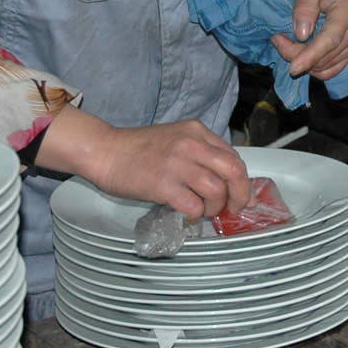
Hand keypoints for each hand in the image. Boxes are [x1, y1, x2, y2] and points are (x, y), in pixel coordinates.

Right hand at [35, 106, 249, 219]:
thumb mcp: (175, 139)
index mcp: (196, 132)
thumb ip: (200, 154)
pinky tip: (187, 215)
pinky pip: (194, 207)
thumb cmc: (137, 149)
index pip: (233, 157)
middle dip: (241, 195)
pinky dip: (196, 216)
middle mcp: (191, 144)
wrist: (105, 151)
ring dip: (215, 208)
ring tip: (204, 212)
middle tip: (235, 209)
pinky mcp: (163, 185)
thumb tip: (224, 180)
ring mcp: (177, 164)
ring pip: (217, 191)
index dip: (242, 180)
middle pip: (233, 171)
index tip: (242, 196)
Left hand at [270, 0, 347, 80]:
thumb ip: (304, 6)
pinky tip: (301, 55)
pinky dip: (313, 67)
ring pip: (325, 66)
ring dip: (303, 61)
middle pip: (324, 57)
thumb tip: (301, 34)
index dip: (310, 56)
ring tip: (287, 43)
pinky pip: (331, 70)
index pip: (329, 40)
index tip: (293, 68)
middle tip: (277, 39)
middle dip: (296, 55)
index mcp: (346, 13)